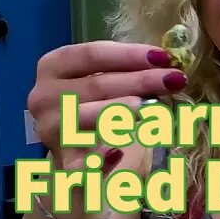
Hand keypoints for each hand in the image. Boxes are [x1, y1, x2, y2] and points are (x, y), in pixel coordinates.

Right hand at [26, 41, 186, 218]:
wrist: (75, 152)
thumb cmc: (93, 107)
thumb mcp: (103, 81)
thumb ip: (126, 70)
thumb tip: (166, 62)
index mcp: (52, 67)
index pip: (91, 54)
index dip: (129, 55)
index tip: (164, 57)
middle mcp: (44, 97)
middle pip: (96, 84)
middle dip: (140, 81)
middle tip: (175, 80)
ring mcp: (51, 131)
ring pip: (88, 117)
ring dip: (120, 112)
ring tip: (152, 110)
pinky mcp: (63, 163)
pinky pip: (82, 161)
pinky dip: (99, 158)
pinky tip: (118, 154)